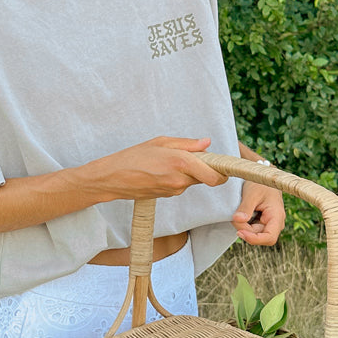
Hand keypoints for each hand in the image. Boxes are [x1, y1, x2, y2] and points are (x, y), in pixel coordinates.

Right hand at [83, 136, 228, 201]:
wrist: (112, 178)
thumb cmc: (133, 156)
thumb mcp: (160, 142)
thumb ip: (187, 144)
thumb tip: (207, 143)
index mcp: (181, 162)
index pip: (214, 176)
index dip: (223, 173)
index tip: (224, 166)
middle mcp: (180, 179)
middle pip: (206, 178)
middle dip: (205, 169)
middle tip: (194, 157)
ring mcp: (174, 190)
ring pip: (192, 182)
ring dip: (189, 173)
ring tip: (168, 161)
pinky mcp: (167, 196)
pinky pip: (180, 186)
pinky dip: (177, 178)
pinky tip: (161, 171)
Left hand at [232, 180, 284, 245]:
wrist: (264, 178)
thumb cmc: (261, 183)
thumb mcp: (252, 193)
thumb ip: (245, 208)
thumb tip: (237, 220)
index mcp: (277, 217)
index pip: (269, 238)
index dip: (254, 239)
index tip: (240, 232)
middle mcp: (274, 223)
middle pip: (257, 235)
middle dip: (244, 229)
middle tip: (234, 216)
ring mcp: (268, 224)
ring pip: (252, 233)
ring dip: (242, 226)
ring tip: (238, 212)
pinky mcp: (261, 223)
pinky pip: (251, 228)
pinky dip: (243, 223)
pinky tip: (241, 213)